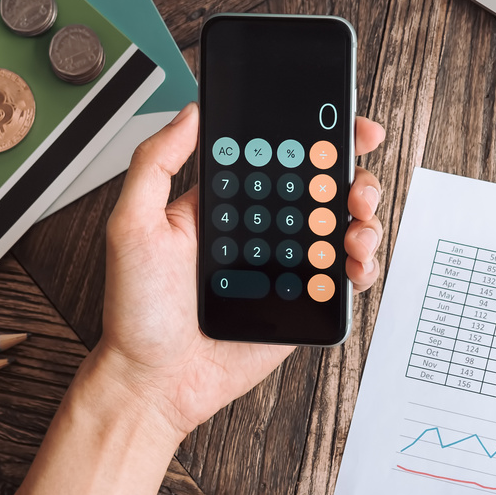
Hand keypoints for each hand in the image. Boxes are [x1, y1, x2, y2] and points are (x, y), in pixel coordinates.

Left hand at [92, 102, 386, 437]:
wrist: (155, 381)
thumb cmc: (137, 311)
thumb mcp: (131, 225)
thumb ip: (154, 163)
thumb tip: (189, 113)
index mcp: (227, 203)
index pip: (279, 155)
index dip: (317, 135)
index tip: (342, 123)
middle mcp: (261, 229)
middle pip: (323, 187)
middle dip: (352, 175)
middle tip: (356, 182)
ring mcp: (286, 266)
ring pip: (342, 228)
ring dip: (363, 217)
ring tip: (355, 226)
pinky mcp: (304, 302)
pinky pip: (345, 278)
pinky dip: (363, 265)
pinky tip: (354, 264)